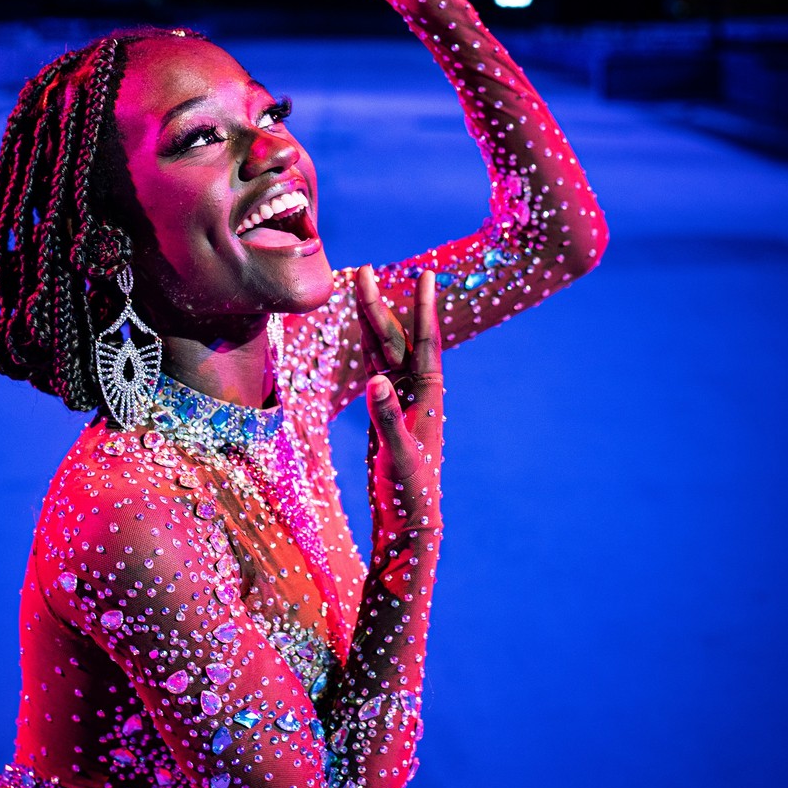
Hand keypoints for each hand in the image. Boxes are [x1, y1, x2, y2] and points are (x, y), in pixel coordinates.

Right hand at [357, 266, 442, 533]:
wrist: (408, 517)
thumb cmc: (409, 489)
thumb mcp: (398, 454)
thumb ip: (386, 417)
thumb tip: (375, 380)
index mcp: (428, 395)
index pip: (425, 342)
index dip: (423, 307)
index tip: (425, 274)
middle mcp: (416, 389)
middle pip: (395, 338)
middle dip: (379, 304)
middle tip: (364, 270)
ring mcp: (399, 397)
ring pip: (383, 348)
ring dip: (372, 317)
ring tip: (361, 286)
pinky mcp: (384, 408)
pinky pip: (374, 366)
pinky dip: (366, 343)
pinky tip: (359, 327)